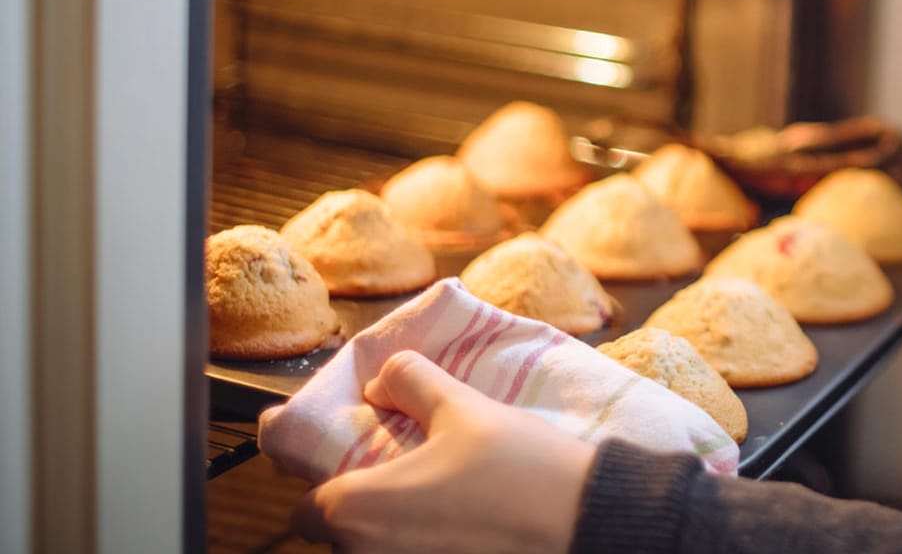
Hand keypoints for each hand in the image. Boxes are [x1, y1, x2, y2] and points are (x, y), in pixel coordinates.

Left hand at [287, 350, 595, 553]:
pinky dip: (428, 544)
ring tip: (442, 499)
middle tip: (407, 476)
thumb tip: (384, 377)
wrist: (583, 522)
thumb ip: (411, 382)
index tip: (354, 465)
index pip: (305, 510)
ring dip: (398, 529)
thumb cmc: (518, 468)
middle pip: (343, 536)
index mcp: (356, 511)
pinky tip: (464, 525)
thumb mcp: (462, 408)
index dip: (324, 484)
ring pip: (380, 550)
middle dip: (367, 508)